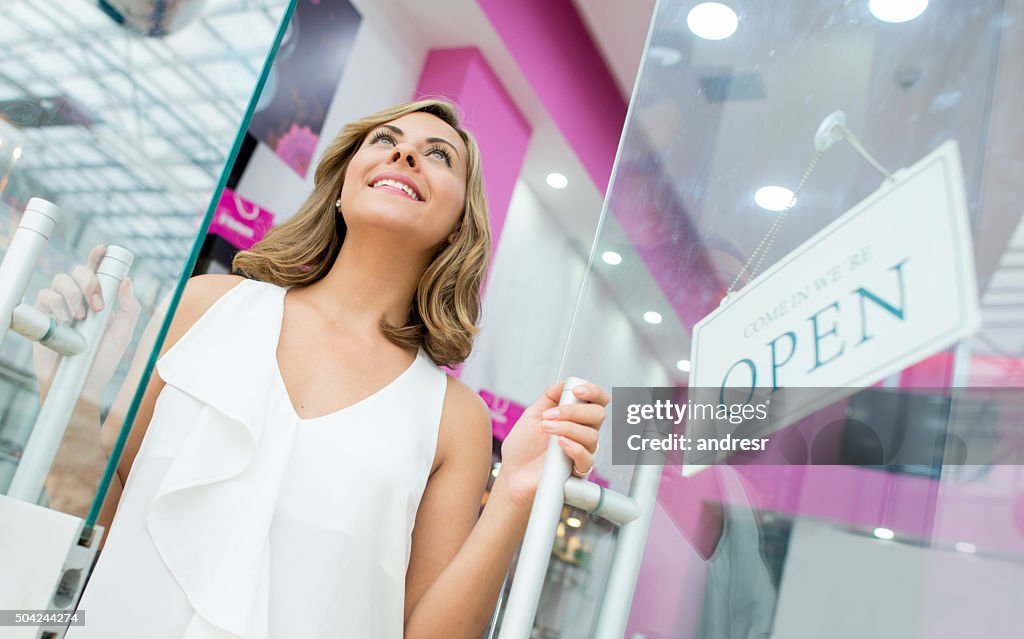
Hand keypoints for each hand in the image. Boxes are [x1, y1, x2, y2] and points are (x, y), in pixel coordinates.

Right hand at [32, 245, 141, 402]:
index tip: (103, 249)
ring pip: (60, 280)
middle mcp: (80, 299)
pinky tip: (65, 321)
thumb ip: (128, 307)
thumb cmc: (102, 359)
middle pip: (79, 271)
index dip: (98, 257)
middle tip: (97, 306)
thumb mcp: (123, 334)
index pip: (98, 271)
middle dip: (89, 282)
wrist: (80, 382)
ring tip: (80, 318)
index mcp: (100, 299)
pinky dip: (56, 304)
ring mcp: (60, 306)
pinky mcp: (43, 316)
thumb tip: (127, 280)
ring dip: (73, 295)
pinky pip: (44, 296)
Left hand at [496, 380, 608, 510]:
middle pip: (598, 414)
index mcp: (575, 418)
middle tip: (549, 415)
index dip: (593, 392)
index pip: (597, 401)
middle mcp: (582, 433)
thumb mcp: (532, 415)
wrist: (513, 474)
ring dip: (567, 428)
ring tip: (546, 429)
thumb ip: (549, 398)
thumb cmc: (523, 448)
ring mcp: (581, 451)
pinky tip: (560, 444)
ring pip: (592, 435)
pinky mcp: (577, 470)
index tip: (576, 391)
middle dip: (573, 411)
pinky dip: (574, 448)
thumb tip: (565, 382)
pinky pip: (587, 459)